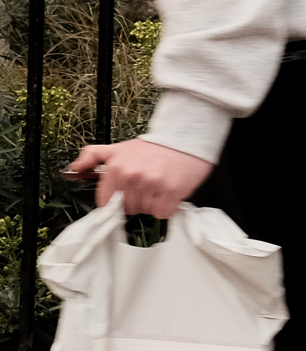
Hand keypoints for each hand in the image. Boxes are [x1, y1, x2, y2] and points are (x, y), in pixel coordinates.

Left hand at [66, 140, 213, 217]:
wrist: (185, 137)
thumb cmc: (153, 146)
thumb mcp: (118, 148)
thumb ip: (92, 156)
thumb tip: (74, 168)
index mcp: (116, 169)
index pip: (106, 203)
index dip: (117, 201)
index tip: (126, 194)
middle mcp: (132, 177)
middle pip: (128, 209)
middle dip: (137, 201)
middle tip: (148, 186)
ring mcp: (152, 185)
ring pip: (146, 212)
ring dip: (153, 204)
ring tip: (160, 186)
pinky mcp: (172, 192)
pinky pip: (163, 213)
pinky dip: (167, 207)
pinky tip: (169, 193)